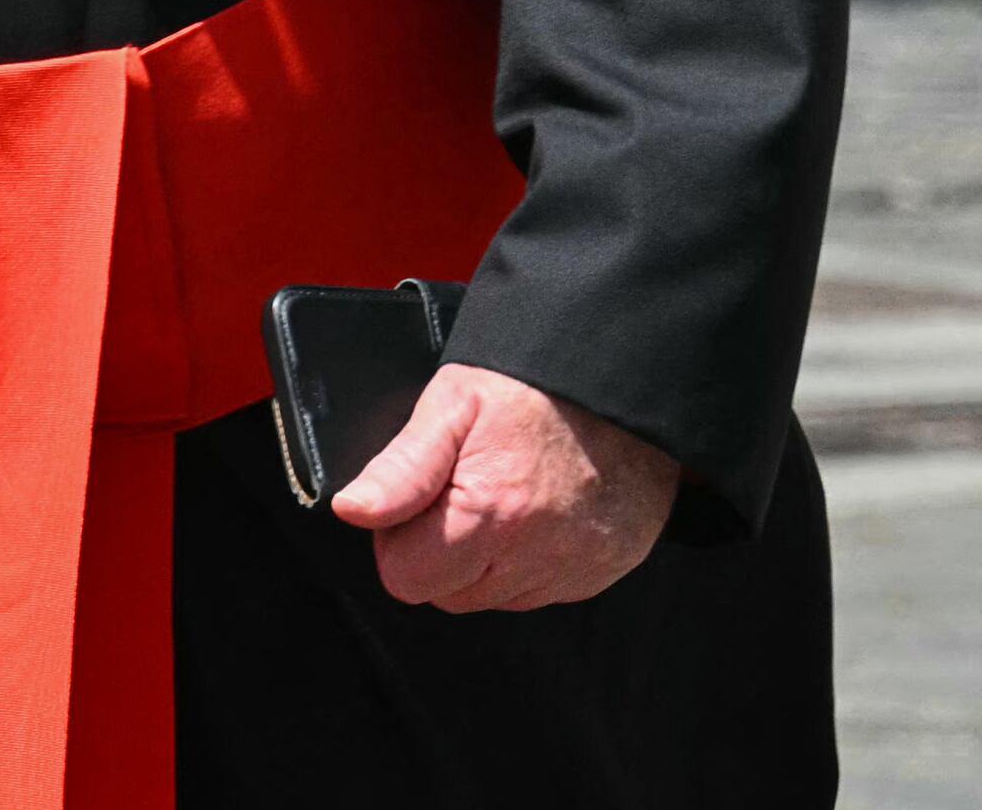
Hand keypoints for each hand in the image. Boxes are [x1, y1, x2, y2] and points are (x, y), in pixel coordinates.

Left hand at [330, 363, 680, 612]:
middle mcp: (534, 558)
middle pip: (447, 594)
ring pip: (491, 596)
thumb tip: (353, 510)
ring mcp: (571, 572)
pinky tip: (538, 509)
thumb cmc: (537, 386)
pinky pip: (538, 590)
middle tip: (463, 487)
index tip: (420, 498)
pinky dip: (529, 559)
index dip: (400, 538)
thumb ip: (401, 467)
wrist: (628, 384)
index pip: (406, 578)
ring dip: (485, 558)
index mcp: (489, 515)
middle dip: (441, 549)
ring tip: (505, 491)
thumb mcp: (455, 402)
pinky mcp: (598, 575)